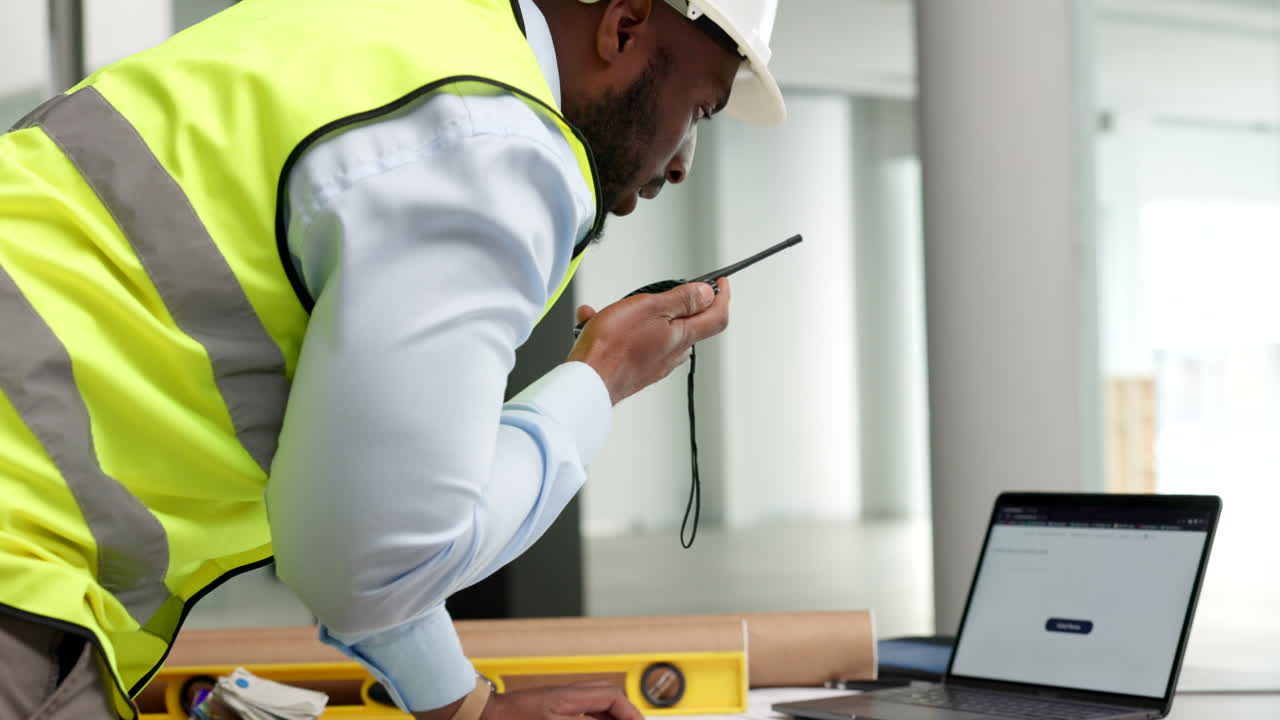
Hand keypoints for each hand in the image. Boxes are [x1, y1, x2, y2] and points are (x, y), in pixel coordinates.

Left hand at [481, 682, 642, 719]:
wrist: (482, 717)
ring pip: (597, 705)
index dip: (630, 713)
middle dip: (625, 714)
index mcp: (571, 696)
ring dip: (612, 717)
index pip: (613, 697)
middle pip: (609, 698)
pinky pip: (583, 710)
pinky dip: (597, 718)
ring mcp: (559, 701)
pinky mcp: (551, 709)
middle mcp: (568, 695)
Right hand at [567, 278, 730, 404]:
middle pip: (690, 325)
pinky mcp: (637, 370)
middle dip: (680, 305)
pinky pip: (636, 343)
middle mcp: (673, 354)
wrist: (588, 381)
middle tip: (666, 292)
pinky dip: (620, 330)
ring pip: (659, 333)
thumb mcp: (650, 308)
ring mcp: (655, 364)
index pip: (717, 317)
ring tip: (618, 308)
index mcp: (682, 337)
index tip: (720, 284)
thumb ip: (682, 300)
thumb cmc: (613, 347)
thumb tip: (706, 293)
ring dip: (642, 316)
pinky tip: (598, 323)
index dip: (723, 297)